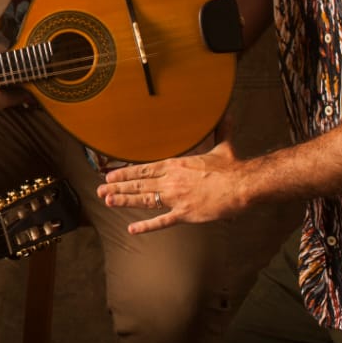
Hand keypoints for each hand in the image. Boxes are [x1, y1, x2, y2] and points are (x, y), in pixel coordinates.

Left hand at [97, 141, 245, 234]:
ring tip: (107, 201)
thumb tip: (226, 113)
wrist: (241, 185)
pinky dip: (146, 226)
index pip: (144, 168)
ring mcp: (175, 198)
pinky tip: (132, 229)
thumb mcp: (222, 147)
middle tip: (100, 190)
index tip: (111, 175)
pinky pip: (161, 221)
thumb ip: (219, 131)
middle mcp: (170, 180)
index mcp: (175, 165)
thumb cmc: (232, 168)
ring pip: (144, 199)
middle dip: (118, 187)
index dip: (126, 173)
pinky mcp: (184, 213)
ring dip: (124, 201)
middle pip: (139, 183)